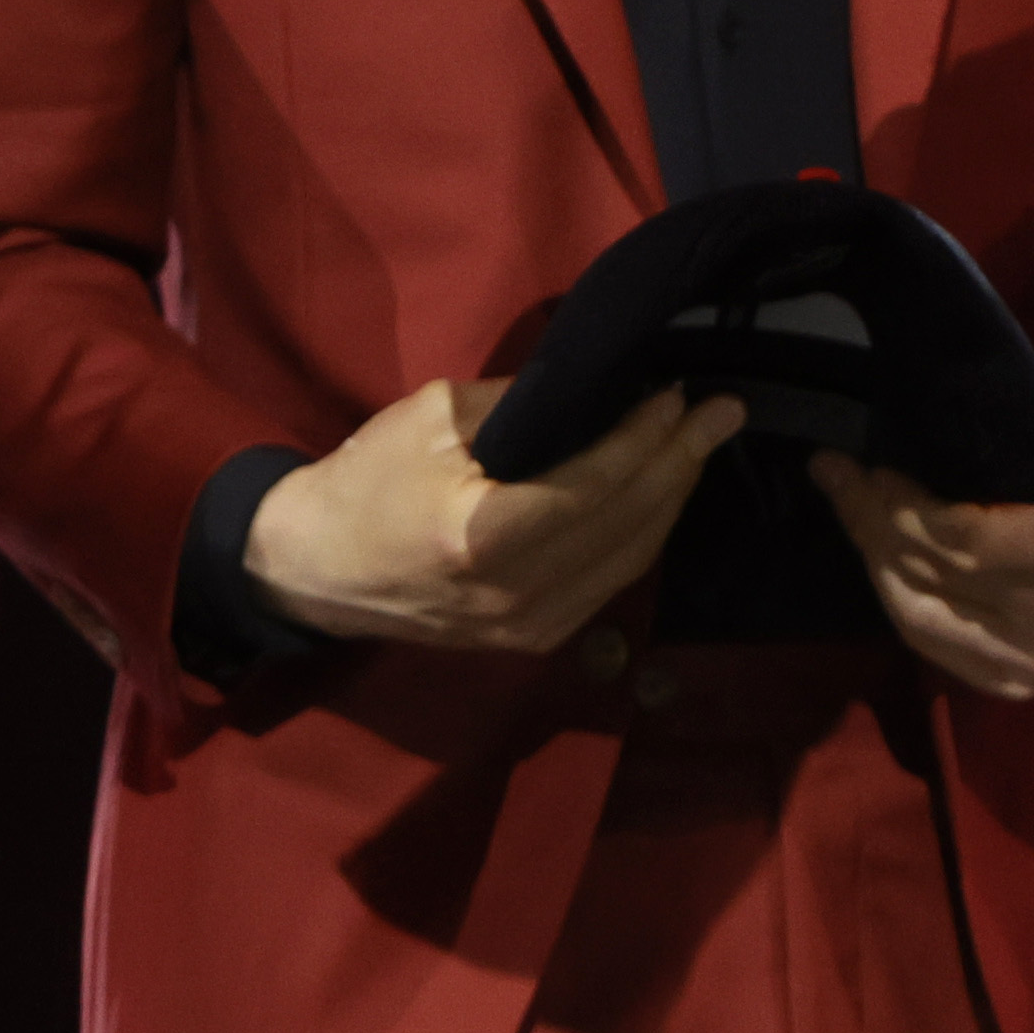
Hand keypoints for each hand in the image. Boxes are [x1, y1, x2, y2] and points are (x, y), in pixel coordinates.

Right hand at [244, 378, 742, 654]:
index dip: (647, 437)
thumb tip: (601, 390)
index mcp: (486, 539)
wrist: (310, 570)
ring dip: (672, 498)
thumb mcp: (431, 420)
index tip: (680, 392)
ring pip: (629, 560)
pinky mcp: (532, 642)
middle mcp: (518, 596)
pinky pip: (609, 584)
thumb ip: (522, 406)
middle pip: (627, 524)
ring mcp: (528, 629)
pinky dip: (642, 536)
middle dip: (682, 462)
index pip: (597, 485)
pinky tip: (661, 494)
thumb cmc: (364, 483)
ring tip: (702, 444)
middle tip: (723, 411)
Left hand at [806, 430, 1033, 704]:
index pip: (966, 538)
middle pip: (934, 574)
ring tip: (849, 506)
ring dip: (874, 557)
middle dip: (872, 521)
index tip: (866, 460)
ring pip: (918, 614)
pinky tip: (880, 556)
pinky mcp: (1017, 682)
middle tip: (838, 472)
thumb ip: (990, 458)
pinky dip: (896, 595)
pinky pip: (929, 641)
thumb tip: (895, 441)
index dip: (903, 504)